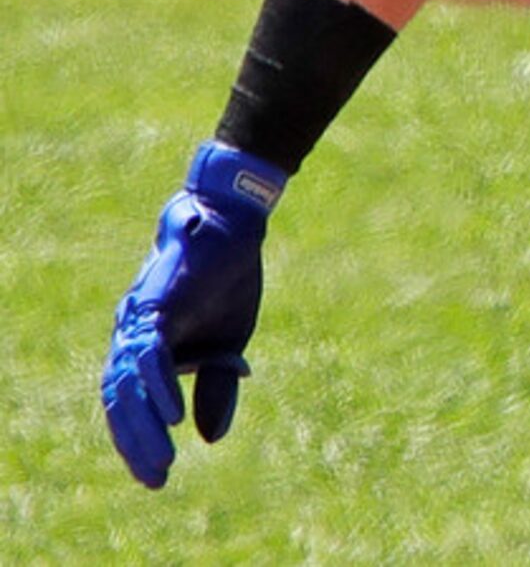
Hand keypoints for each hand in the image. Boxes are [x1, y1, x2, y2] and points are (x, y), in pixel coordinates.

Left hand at [101, 142, 285, 487]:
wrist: (234, 226)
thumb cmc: (229, 279)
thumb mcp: (229, 343)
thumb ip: (216, 386)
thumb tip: (210, 438)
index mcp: (147, 346)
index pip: (130, 404)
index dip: (139, 440)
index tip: (158, 475)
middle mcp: (131, 336)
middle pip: (120, 402)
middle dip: (137, 444)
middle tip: (157, 478)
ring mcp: (138, 320)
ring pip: (126, 384)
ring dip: (142, 426)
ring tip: (163, 460)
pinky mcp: (153, 305)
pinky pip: (148, 355)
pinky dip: (157, 388)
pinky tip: (172, 416)